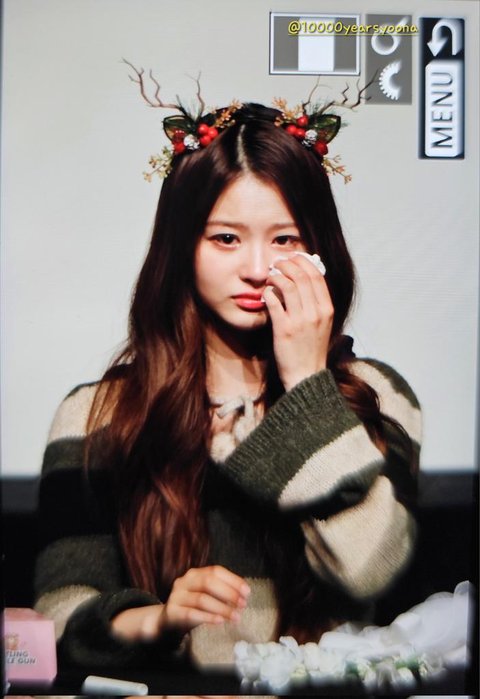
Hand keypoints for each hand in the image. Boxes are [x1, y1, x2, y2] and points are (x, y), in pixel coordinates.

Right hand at [157, 565, 249, 633]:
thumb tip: (243, 595)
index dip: (233, 580)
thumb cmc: (191, 607)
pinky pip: (191, 614)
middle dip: (229, 593)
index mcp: (194, 574)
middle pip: (208, 582)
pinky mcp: (172, 612)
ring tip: (236, 617)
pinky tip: (220, 621)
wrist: (165, 622)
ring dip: (222, 608)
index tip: (247, 592)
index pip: (215, 571)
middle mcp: (184, 581)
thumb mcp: (205, 595)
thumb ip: (220, 592)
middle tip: (242, 605)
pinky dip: (208, 617)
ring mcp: (177, 596)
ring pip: (202, 599)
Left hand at [263, 254, 333, 390]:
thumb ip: (316, 303)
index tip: (293, 258)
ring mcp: (301, 321)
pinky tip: (266, 293)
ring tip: (270, 276)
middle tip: (277, 263)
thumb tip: (303, 280)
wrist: (306, 376)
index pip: (317, 276)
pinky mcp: (284, 330)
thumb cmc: (312, 349)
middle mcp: (316, 313)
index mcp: (327, 309)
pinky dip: (268, 293)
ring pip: (288, 285)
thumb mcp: (322, 324)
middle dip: (287, 264)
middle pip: (302, 276)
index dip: (303, 262)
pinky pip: (274, 302)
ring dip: (276, 276)